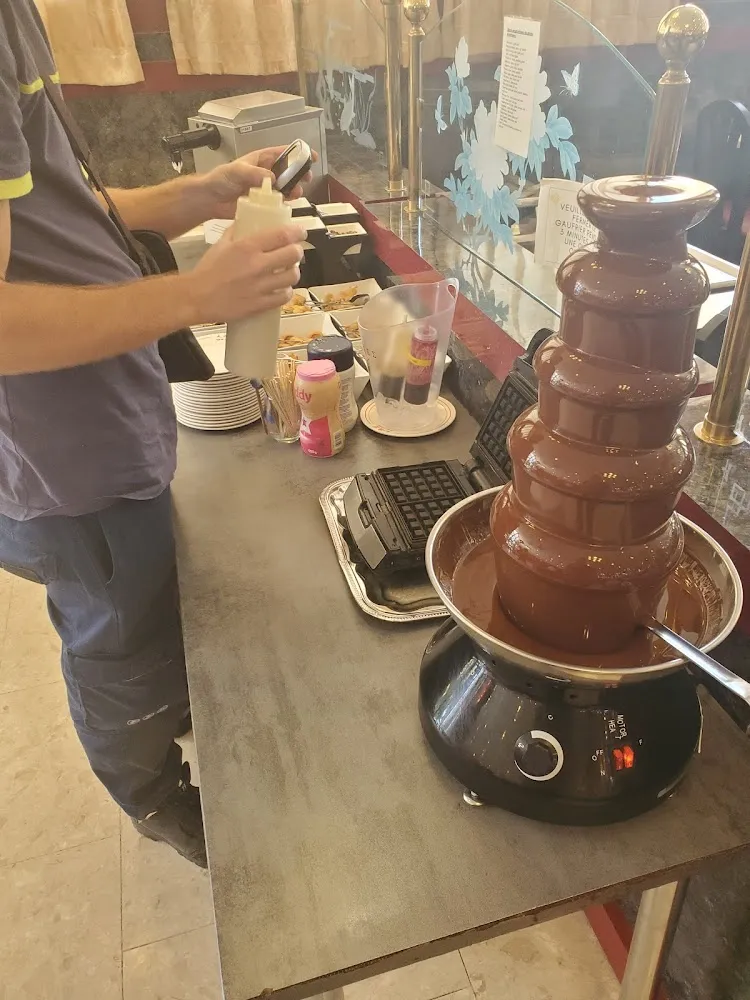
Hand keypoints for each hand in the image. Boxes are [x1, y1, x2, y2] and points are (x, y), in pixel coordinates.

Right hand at [188, 223, 306, 323]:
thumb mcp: (221, 244)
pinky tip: (281, 289)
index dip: (297, 232)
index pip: (283, 235)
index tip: (301, 232)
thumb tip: (248, 221)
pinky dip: (286, 291)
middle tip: (293, 252)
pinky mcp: (260, 304)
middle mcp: (257, 265)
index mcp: (247, 247)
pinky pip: (284, 297)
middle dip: (297, 252)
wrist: (197, 297)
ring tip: (287, 271)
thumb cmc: (207, 270)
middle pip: (293, 255)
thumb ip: (237, 231)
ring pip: (292, 277)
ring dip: (293, 272)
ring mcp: (260, 287)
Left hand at [200, 146, 318, 218]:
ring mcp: (266, 189)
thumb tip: (272, 178)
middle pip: (289, 171)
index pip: (283, 153)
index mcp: (261, 160)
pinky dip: (284, 205)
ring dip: (294, 190)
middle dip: (300, 174)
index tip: (311, 156)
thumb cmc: (221, 179)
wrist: (211, 199)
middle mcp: (266, 173)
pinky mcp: (263, 204)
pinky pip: (278, 204)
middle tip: (306, 178)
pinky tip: (286, 206)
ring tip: (296, 193)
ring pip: (286, 188)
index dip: (299, 153)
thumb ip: (254, 172)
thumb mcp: (237, 170)